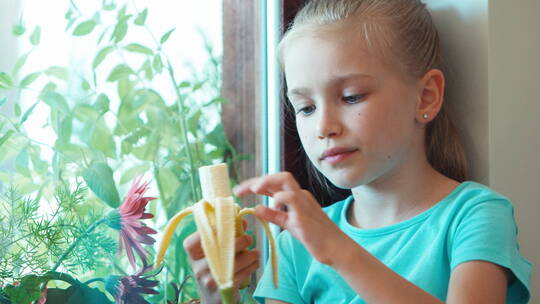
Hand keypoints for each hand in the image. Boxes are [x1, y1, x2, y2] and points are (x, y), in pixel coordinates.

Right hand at [183, 220, 259, 303]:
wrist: (212, 296)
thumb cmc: (215, 266)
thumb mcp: (215, 251)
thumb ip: (226, 234)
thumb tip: (242, 220)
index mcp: (192, 253)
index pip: (199, 236)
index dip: (216, 228)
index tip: (230, 224)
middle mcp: (197, 266)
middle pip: (219, 248)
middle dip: (239, 241)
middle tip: (249, 238)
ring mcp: (208, 280)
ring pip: (233, 263)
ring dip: (249, 256)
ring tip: (256, 253)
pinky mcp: (221, 291)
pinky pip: (240, 275)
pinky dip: (250, 267)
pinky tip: (255, 263)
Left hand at [233, 172, 347, 265]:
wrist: (336, 248)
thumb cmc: (315, 237)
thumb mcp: (289, 224)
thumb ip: (273, 215)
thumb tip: (256, 208)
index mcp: (296, 197)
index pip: (274, 183)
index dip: (256, 184)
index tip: (241, 191)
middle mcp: (300, 194)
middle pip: (279, 176)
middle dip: (257, 179)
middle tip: (240, 190)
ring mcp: (304, 202)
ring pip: (285, 179)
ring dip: (266, 182)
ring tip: (252, 190)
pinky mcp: (305, 214)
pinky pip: (290, 198)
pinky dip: (277, 199)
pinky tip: (269, 207)